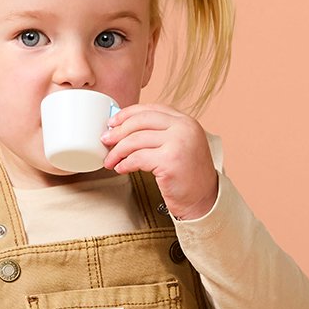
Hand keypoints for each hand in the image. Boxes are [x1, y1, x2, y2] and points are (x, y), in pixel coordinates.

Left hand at [101, 103, 217, 219]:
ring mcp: (179, 143)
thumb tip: (121, 128)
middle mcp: (184, 128)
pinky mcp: (170, 161)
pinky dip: (124, 164)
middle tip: (105, 141)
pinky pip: (137, 158)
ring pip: (135, 140)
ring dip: (117, 151)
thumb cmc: (187, 175)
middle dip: (118, 131)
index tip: (113, 123)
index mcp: (185, 121)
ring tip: (110, 160)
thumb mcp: (178, 145)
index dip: (127, 114)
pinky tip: (121, 169)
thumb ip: (159, 133)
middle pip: (140, 121)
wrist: (204, 200)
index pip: (150, 109)